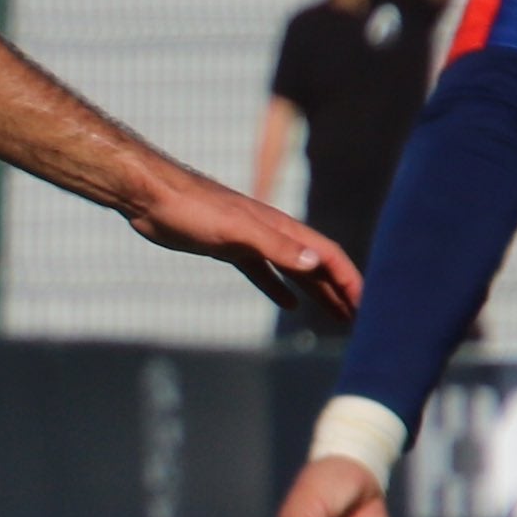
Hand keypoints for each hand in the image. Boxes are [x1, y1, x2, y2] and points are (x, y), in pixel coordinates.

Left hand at [127, 172, 359, 326]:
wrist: (152, 197)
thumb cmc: (193, 209)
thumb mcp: (237, 230)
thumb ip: (276, 247)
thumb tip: (316, 264)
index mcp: (280, 228)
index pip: (326, 254)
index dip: (347, 278)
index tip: (364, 304)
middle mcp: (272, 233)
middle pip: (315, 265)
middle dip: (339, 291)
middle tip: (358, 319)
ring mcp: (251, 241)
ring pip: (293, 271)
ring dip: (316, 292)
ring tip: (335, 316)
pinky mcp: (229, 249)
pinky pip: (263, 273)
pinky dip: (279, 289)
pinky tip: (289, 306)